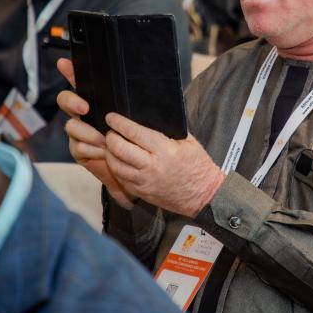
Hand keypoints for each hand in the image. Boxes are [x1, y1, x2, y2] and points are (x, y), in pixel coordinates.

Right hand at [56, 58, 136, 208]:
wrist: (136, 167)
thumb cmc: (137, 138)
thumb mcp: (140, 118)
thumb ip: (138, 104)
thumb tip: (154, 85)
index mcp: (97, 101)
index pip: (81, 81)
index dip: (70, 70)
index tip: (65, 64)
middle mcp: (83, 114)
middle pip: (65, 100)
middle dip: (72, 102)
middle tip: (85, 108)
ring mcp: (79, 131)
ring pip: (71, 126)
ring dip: (87, 133)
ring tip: (104, 140)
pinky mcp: (79, 150)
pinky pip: (77, 146)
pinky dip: (90, 149)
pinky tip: (102, 152)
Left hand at [104, 112, 224, 217]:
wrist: (203, 195)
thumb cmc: (198, 165)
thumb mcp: (188, 141)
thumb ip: (168, 130)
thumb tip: (149, 119)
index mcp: (164, 150)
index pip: (133, 132)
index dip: (118, 123)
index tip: (111, 117)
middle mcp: (151, 166)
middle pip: (118, 148)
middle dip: (110, 137)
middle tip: (111, 131)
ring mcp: (144, 181)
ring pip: (115, 165)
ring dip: (109, 153)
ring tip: (111, 146)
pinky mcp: (142, 192)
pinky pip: (121, 179)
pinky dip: (116, 168)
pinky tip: (118, 162)